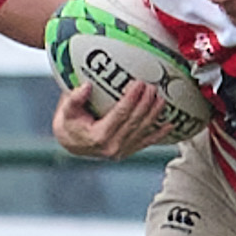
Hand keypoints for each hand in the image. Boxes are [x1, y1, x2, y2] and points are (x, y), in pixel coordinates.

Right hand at [51, 82, 170, 159]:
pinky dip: (159, 134)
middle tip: (152, 86)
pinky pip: (146, 142)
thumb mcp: (66, 111)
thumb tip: (86, 86)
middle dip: (146, 103)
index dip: (132, 99)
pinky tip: (170, 124)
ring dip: (154, 114)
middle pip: (135, 122)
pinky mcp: (128, 152)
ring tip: (161, 98)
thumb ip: (74, 99)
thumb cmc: (68, 124)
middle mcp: (112, 147)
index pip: (120, 115)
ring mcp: (122, 151)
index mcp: (99, 136)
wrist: (71, 145)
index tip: (139, 84)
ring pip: (143, 130)